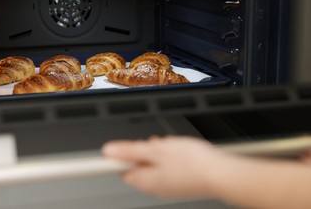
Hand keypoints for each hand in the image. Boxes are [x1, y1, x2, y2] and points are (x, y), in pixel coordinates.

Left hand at [102, 136, 227, 198]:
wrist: (222, 174)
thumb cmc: (193, 163)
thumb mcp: (156, 149)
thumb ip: (130, 150)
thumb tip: (109, 151)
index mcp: (145, 181)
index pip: (121, 171)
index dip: (121, 157)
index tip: (123, 148)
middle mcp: (155, 188)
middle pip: (139, 166)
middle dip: (146, 151)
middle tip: (158, 144)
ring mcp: (169, 187)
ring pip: (156, 166)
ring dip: (160, 154)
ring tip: (173, 147)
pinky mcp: (181, 185)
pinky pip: (169, 170)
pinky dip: (171, 160)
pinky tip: (182, 153)